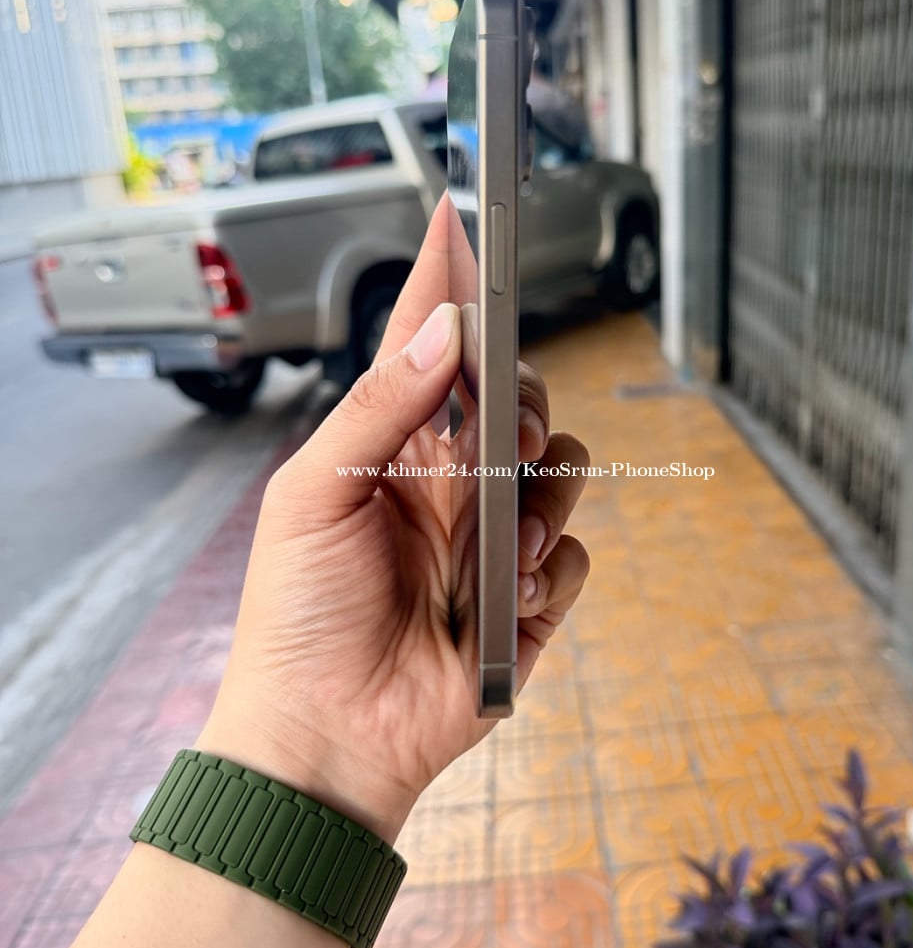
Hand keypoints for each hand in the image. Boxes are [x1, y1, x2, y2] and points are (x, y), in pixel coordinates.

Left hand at [197, 196, 590, 842]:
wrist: (329, 735)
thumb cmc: (299, 617)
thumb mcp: (314, 495)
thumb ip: (379, 409)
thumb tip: (440, 332)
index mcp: (394, 446)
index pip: (429, 341)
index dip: (449, 279)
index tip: (464, 211)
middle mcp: (451, 480)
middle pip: (519, 395)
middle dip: (520, 403)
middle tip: (494, 437)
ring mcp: (494, 537)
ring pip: (563, 469)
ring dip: (542, 501)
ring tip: (502, 549)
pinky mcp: (531, 597)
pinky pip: (579, 554)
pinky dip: (554, 572)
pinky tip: (511, 600)